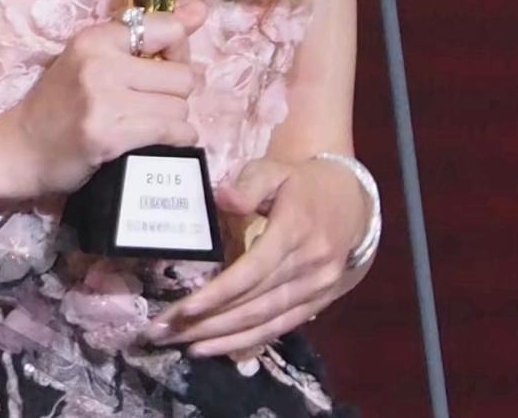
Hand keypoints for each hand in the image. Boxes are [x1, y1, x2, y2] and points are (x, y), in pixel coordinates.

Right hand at [0, 0, 207, 198]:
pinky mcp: (110, 136)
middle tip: (158, 104)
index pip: (169, 29)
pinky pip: (171, 133)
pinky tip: (163, 142)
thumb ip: (147, 35)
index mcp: (97, 37)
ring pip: (179, 107)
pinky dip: (177, 140)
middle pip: (182, 75)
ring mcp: (104, 100)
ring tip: (154, 125)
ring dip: (175, 121)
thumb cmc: (60, 102)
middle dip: (177, 94)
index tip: (164, 68)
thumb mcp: (94, 59)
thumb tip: (201, 11)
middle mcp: (101, 62)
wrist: (21, 148)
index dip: (179, 53)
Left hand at [139, 155, 369, 356]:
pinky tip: (217, 348)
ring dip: (223, 338)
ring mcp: (317, 289)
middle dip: (208, 322)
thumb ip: (249, 183)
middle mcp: (310, 266)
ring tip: (185, 346)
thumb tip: (222, 196)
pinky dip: (248, 341)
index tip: (184, 308)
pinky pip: (280, 328)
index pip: (253, 270)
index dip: (219, 293)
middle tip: (167, 332)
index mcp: (295, 230)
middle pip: (254, 303)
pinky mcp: (318, 303)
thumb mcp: (275, 169)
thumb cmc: (301, 182)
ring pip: (265, 322)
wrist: (350, 199)